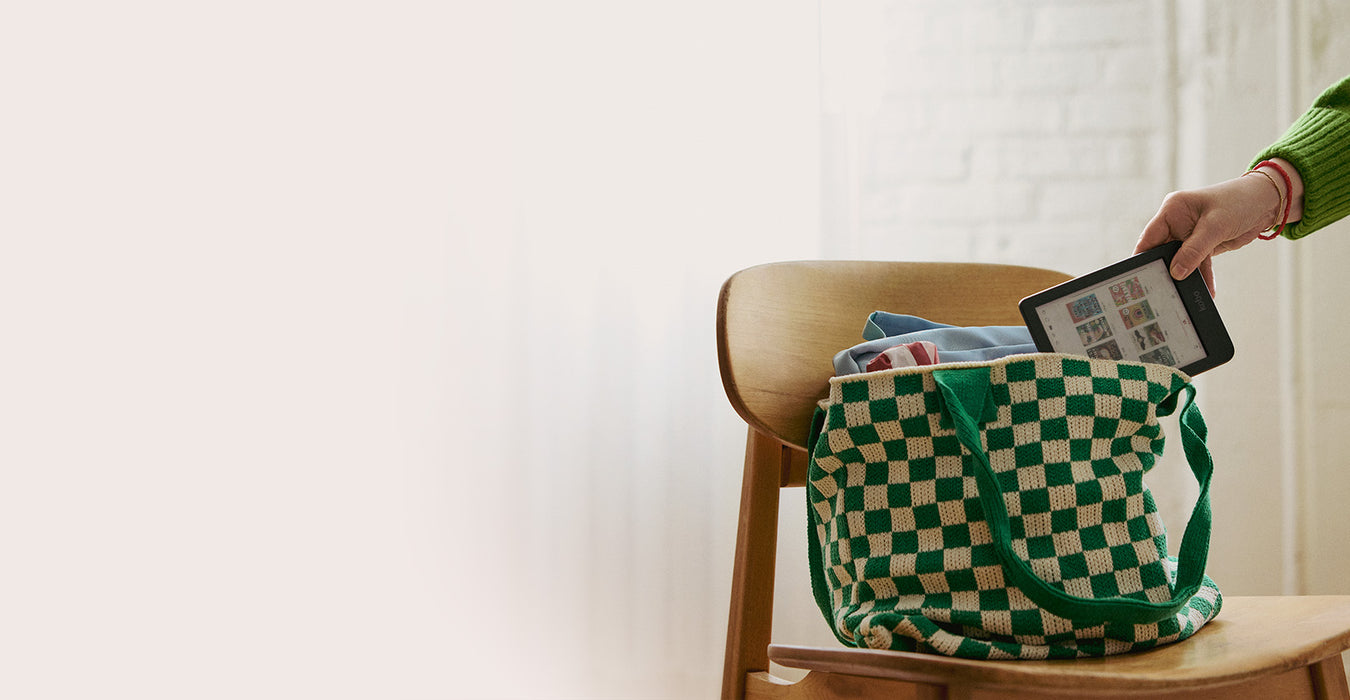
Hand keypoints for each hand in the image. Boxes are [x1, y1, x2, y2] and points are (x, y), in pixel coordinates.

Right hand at [1134, 159, 1300, 295]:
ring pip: (1181, 261)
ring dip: (1186, 277)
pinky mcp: (1203, 245)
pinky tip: (1206, 290)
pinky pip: (1197, 265)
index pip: (1149, 237)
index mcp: (1172, 210)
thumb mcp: (1215, 226)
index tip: (1139, 275)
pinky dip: (1201, 277)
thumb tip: (1176, 272)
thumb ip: (1194, 250)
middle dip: (1165, 269)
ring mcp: (1189, 235)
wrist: (1267, 202)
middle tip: (1163, 289)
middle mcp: (1177, 222)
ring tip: (1185, 294)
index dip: (1143, 256)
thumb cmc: (1239, 201)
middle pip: (1163, 252)